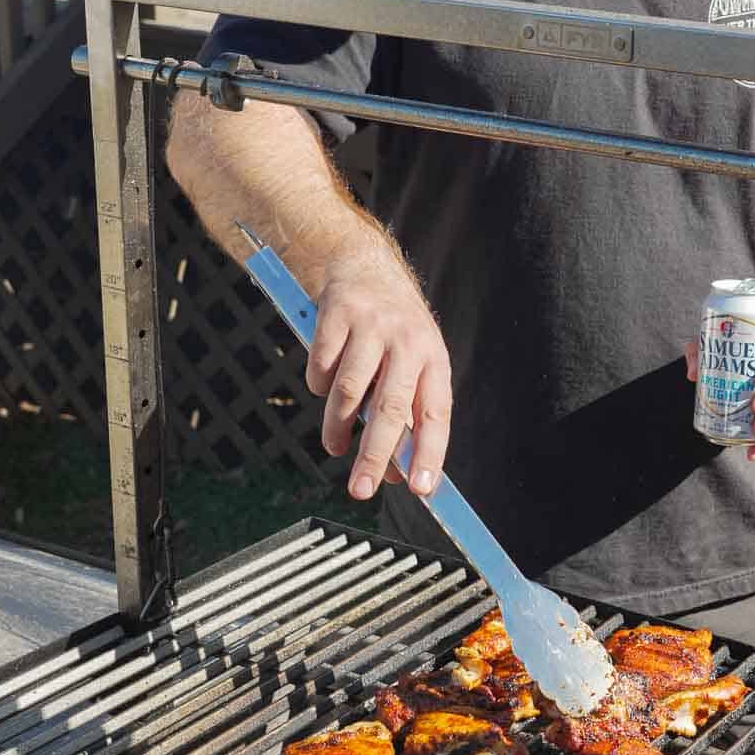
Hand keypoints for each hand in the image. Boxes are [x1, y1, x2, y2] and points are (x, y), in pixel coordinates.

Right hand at [305, 245, 451, 499]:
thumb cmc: (392, 331)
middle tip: (360, 490)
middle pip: (390, 408)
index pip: (436, 414)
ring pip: (349, 392)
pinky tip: (324, 384)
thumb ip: (406, 415)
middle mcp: (408, 341)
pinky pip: (321, 368)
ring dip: (337, 428)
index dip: (430, 453)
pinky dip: (318, 385)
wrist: (362, 264)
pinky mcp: (337, 315)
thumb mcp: (413, 364)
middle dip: (374, 455)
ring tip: (335, 445)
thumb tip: (395, 474)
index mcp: (434, 358)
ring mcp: (372, 326)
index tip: (422, 489)